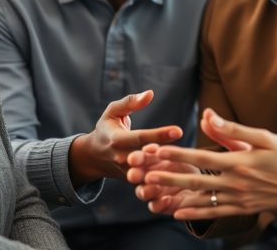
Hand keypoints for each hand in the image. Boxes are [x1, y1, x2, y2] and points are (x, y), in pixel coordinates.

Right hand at [68, 91, 182, 184]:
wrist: (93, 156)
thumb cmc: (106, 129)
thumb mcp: (112, 112)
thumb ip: (130, 102)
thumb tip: (150, 93)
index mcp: (117, 140)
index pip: (140, 137)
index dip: (159, 134)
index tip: (178, 130)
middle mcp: (121, 158)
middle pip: (146, 159)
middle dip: (163, 157)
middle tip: (182, 152)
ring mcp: (126, 173)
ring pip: (147, 174)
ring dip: (164, 170)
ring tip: (183, 165)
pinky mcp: (131, 182)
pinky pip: (147, 183)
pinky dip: (161, 181)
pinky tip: (179, 175)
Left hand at [141, 108, 276, 219]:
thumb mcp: (264, 136)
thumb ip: (232, 129)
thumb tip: (207, 115)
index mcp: (240, 162)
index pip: (202, 158)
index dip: (178, 154)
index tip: (157, 149)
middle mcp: (237, 183)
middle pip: (196, 181)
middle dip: (167, 177)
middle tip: (143, 174)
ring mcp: (239, 199)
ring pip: (201, 199)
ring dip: (175, 196)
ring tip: (152, 193)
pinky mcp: (243, 209)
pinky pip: (215, 213)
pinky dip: (195, 215)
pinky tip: (178, 213)